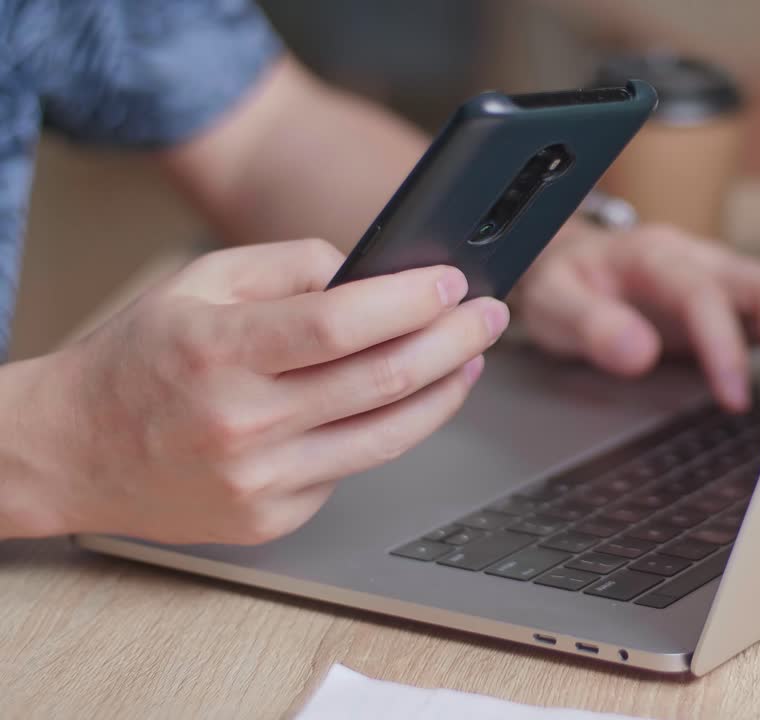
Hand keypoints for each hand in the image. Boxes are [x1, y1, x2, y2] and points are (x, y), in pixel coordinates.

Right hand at [0, 239, 507, 543]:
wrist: (71, 453)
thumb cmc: (139, 359)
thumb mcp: (197, 283)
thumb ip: (287, 265)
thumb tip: (371, 270)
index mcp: (217, 350)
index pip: (339, 324)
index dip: (410, 301)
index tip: (454, 283)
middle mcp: (241, 421)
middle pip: (381, 380)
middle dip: (453, 342)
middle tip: (490, 317)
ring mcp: (260, 480)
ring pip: (386, 436)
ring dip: (444, 393)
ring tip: (470, 360)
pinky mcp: (272, 517)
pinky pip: (350, 467)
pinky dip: (384, 429)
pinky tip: (401, 401)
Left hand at [511, 222, 759, 410]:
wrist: (568, 261)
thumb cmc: (564, 284)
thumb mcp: (553, 304)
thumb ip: (591, 327)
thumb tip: (639, 354)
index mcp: (653, 258)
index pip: (706, 295)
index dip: (727, 347)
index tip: (735, 398)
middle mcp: (699, 259)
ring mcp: (723, 275)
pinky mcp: (736, 297)